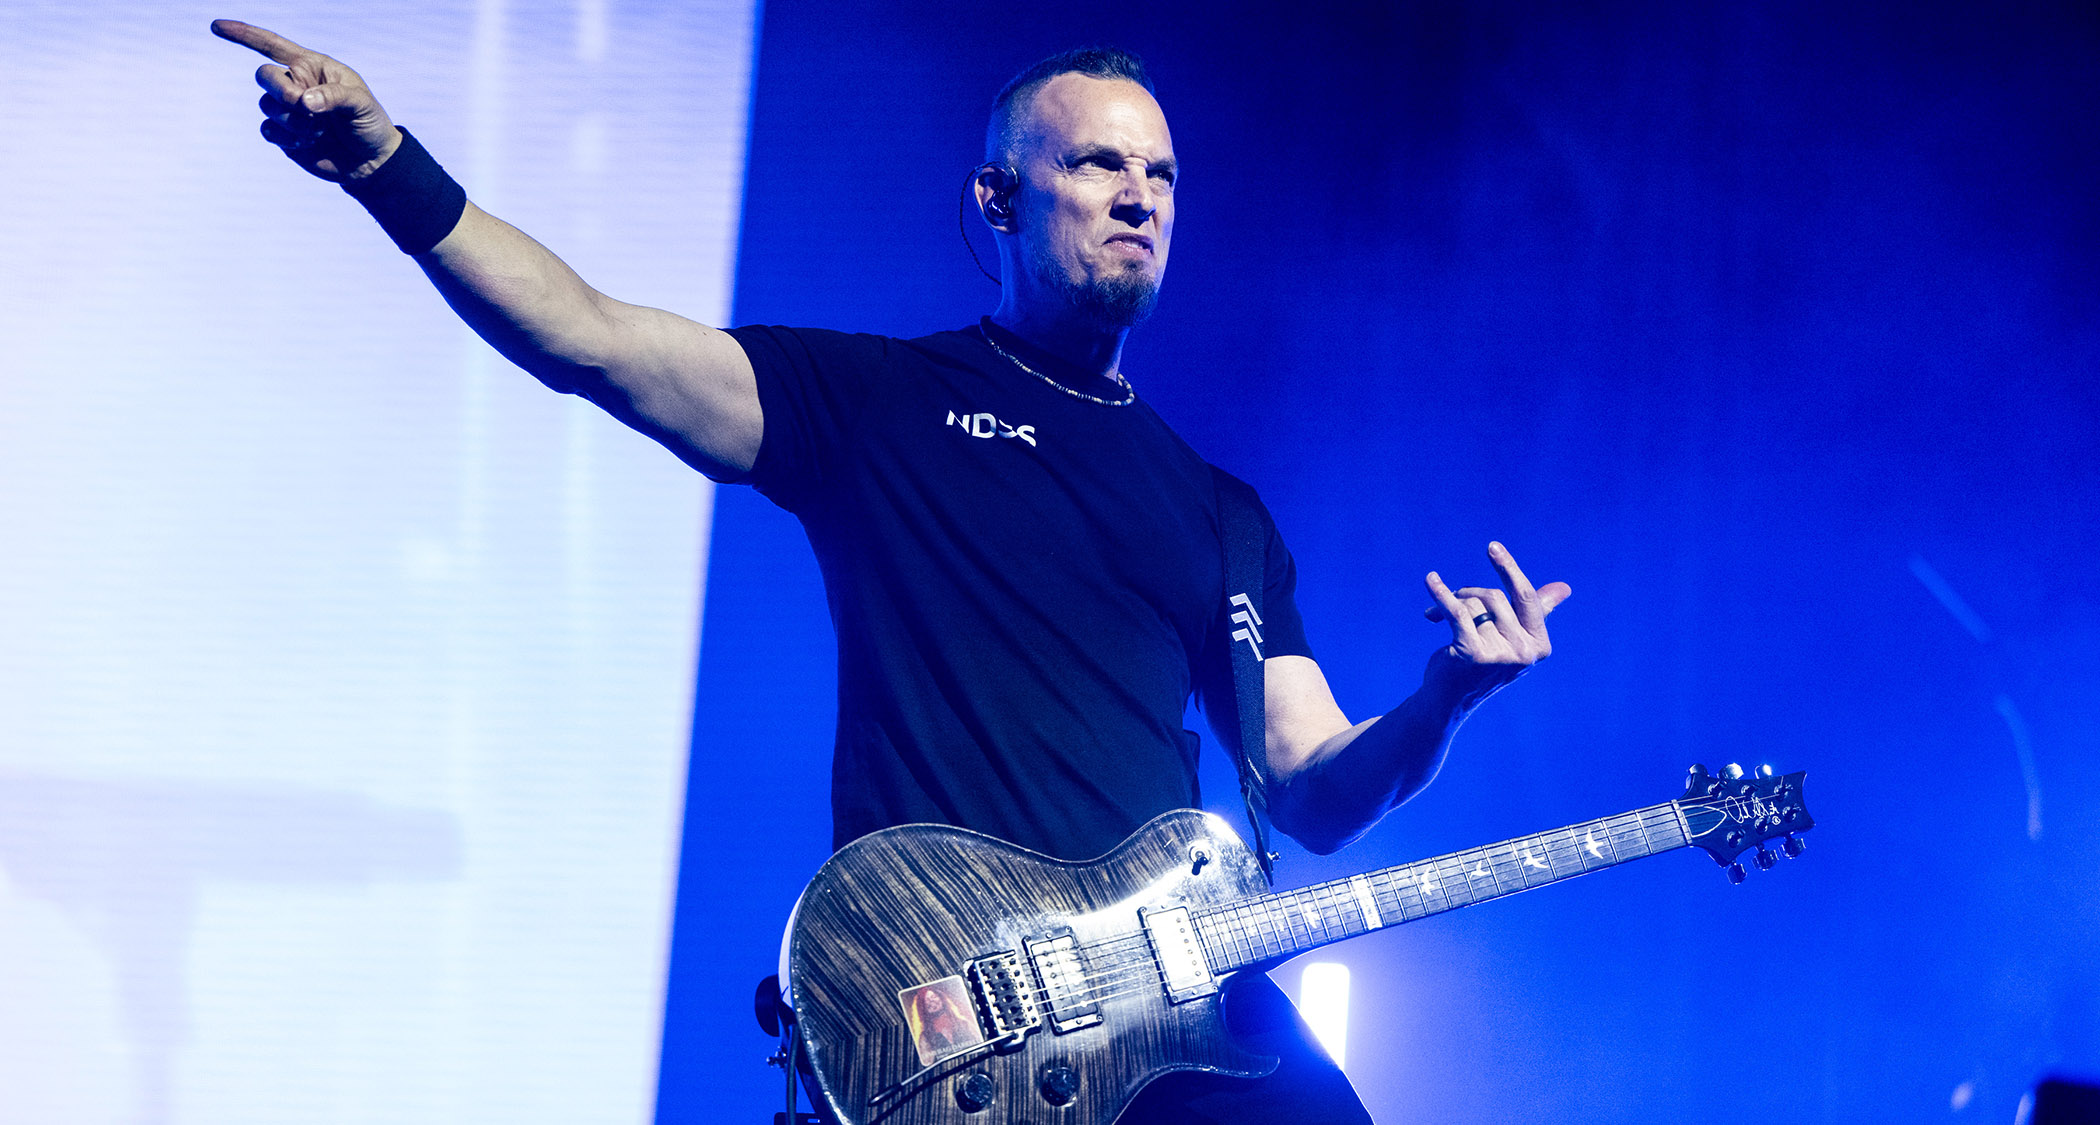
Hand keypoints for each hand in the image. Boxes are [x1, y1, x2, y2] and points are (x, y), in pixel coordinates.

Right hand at [212, 19, 400, 181]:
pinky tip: (308, 142)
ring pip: (266, 105)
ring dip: (293, 120)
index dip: (244, 34)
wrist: (370, 161)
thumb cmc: (369, 123)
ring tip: (319, 129)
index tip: (216, 26)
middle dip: (283, 93)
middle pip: (264, 76)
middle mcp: (295, 84)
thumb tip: (304, 102)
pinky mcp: (284, 135)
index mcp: (312, 66)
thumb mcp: (361, 104)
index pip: (272, 45)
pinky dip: (286, 137)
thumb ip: (334, 96)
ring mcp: (287, 110)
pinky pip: (268, 130)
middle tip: (309, 110)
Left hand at [1422, 541, 1570, 694]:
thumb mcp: (1512, 638)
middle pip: (1494, 598)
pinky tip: (1430, 581)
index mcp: (1539, 644)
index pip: (1526, 597)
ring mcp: (1500, 654)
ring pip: (1474, 605)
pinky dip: (1440, 594)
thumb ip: (1537, 612)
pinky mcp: (1473, 654)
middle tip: (1452, 598)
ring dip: (1452, 602)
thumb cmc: (1482, 663)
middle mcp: (1524, 651)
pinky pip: (1456, 612)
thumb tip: (1565, 589)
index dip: (1509, 569)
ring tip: (1436, 615)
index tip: (1492, 546)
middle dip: (1470, 592)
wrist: (1449, 699)